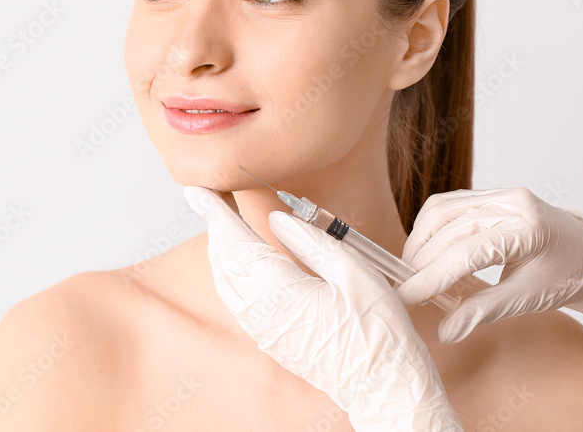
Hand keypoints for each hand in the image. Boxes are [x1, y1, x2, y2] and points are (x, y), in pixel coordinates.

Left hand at [183, 186, 461, 431]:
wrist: (385, 389)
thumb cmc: (378, 333)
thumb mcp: (354, 273)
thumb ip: (312, 242)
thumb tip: (278, 219)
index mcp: (280, 291)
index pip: (236, 243)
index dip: (215, 214)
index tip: (197, 192)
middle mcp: (262, 313)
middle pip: (225, 262)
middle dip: (215, 228)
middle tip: (209, 200)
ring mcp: (264, 331)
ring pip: (227, 284)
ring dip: (222, 252)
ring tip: (223, 225)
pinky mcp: (273, 342)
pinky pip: (239, 302)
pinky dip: (233, 275)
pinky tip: (243, 264)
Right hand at [398, 187, 582, 343]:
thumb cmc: (566, 275)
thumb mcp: (528, 299)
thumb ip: (483, 311)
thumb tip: (446, 330)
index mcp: (528, 229)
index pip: (465, 252)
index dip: (430, 276)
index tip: (407, 296)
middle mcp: (512, 203)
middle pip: (448, 228)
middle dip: (420, 260)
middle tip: (407, 289)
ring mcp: (501, 193)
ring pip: (441, 210)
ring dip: (420, 241)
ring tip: (413, 271)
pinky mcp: (491, 193)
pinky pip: (448, 204)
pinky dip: (430, 228)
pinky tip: (426, 250)